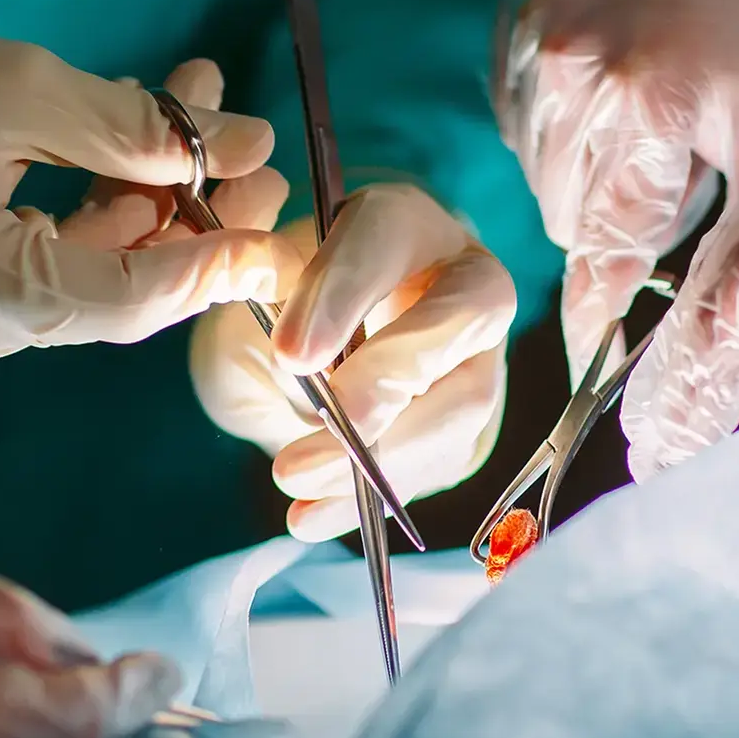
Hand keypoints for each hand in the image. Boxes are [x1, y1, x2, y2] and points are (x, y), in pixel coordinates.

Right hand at [0, 0, 298, 364]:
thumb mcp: (18, 88)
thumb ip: (135, 127)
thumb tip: (244, 149)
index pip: (126, 298)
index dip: (211, 263)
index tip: (275, 226)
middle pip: (120, 294)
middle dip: (192, 220)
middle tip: (250, 150)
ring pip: (95, 278)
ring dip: (152, 202)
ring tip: (204, 115)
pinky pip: (57, 268)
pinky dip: (103, 212)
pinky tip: (140, 143)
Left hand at [190, 183, 515, 542]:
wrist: (313, 346)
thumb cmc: (285, 299)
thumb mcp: (260, 283)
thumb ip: (271, 297)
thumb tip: (300, 360)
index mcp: (405, 220)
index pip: (387, 235)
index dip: (344, 293)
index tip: (291, 353)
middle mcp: (462, 277)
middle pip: (465, 316)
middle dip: (391, 377)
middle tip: (323, 424)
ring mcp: (478, 353)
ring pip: (463, 401)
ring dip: (381, 452)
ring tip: (297, 479)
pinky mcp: (468, 423)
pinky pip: (437, 463)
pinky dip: (372, 497)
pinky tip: (310, 517)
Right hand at [491, 0, 738, 379]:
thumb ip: (729, 244)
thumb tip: (698, 343)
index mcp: (651, 107)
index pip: (606, 239)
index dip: (593, 305)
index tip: (586, 351)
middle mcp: (581, 70)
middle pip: (565, 212)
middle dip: (610, 216)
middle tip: (660, 172)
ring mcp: (539, 37)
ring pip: (535, 170)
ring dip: (579, 172)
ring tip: (635, 128)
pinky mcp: (515, 14)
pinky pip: (514, 116)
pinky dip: (552, 124)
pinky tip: (601, 95)